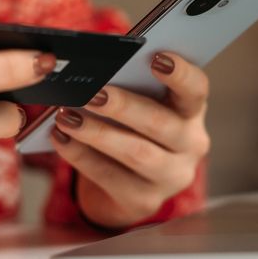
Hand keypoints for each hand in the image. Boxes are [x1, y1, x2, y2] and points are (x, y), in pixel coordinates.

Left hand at [51, 52, 209, 228]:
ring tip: (67, 116)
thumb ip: (128, 81)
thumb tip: (95, 62)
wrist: (126, 181)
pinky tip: (61, 139)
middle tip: (92, 93)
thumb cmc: (131, 125)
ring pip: (136, 153)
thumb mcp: (139, 102)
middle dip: (124, 106)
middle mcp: (191, 145)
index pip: (196, 89)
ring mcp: (171, 177)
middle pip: (162, 124)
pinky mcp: (144, 201)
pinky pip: (110, 177)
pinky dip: (81, 156)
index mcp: (191, 111)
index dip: (180, 74)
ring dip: (98, 133)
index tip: (156, 57)